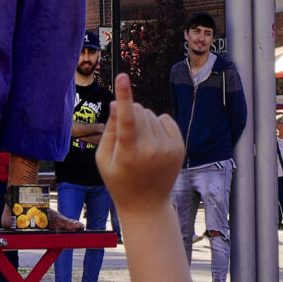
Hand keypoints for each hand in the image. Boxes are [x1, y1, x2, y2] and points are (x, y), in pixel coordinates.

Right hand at [94, 74, 186, 217]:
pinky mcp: (179, 147)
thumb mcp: (103, 159)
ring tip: (139, 143)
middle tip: (125, 135)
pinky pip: (165, 119)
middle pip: (138, 111)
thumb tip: (118, 104)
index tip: (122, 77)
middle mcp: (151, 150)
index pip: (126, 120)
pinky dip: (157, 124)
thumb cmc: (119, 181)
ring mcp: (168, 149)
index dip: (124, 96)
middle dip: (129, 113)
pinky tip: (152, 141)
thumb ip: (109, 131)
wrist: (147, 204)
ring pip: (151, 114)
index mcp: (128, 154)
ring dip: (142, 120)